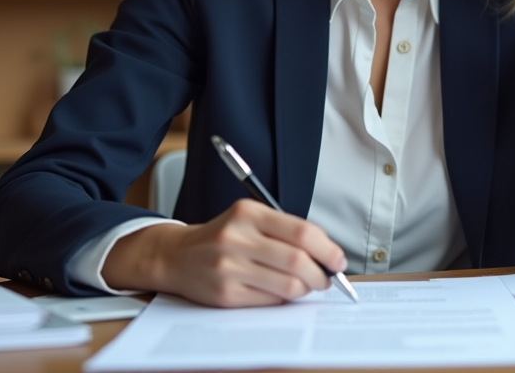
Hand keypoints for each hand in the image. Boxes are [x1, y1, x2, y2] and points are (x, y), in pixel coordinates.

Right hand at [102, 199, 347, 306]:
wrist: (177, 256)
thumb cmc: (223, 237)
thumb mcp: (249, 218)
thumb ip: (285, 231)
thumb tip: (327, 253)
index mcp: (248, 213)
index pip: (301, 232)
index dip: (327, 249)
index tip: (338, 259)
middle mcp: (236, 238)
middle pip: (298, 261)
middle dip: (322, 274)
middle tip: (327, 278)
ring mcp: (229, 268)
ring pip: (288, 285)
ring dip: (306, 289)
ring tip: (306, 285)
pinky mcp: (225, 294)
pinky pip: (270, 301)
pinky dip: (284, 298)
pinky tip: (281, 291)